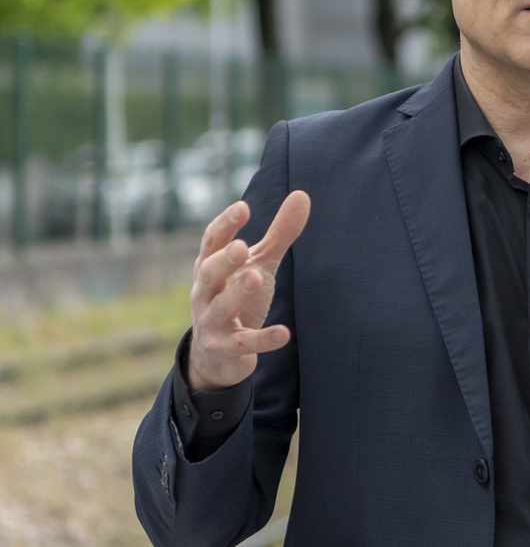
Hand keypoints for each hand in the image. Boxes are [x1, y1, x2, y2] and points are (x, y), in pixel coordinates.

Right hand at [187, 190, 310, 391]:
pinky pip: (243, 344)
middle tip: (241, 247)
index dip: (224, 225)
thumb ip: (279, 233)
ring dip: (237, 293)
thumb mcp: (259, 263)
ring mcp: (211, 322)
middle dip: (223, 260)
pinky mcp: (225, 349)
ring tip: (257, 277)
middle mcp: (205, 293)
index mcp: (210, 267)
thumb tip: (302, 195)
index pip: (211, 242)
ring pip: (220, 307)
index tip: (242, 208)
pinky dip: (262, 339)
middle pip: (208, 273)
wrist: (218, 355)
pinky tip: (284, 334)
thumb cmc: (239, 297)